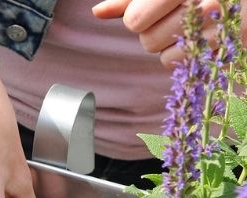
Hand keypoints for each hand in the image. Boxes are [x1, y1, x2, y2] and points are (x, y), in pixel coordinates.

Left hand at [93, 0, 246, 68]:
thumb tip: (98, 12)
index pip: (135, 20)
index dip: (137, 16)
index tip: (153, 6)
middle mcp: (201, 3)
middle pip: (147, 41)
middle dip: (153, 30)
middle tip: (174, 12)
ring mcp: (217, 25)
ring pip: (162, 55)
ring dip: (168, 42)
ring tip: (188, 20)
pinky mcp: (227, 44)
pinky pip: (182, 64)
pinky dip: (183, 52)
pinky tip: (198, 33)